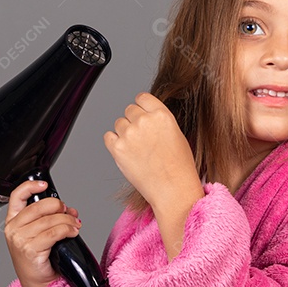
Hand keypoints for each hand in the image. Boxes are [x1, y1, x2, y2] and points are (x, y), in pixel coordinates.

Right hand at [3, 179, 80, 286]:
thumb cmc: (42, 260)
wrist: (41, 284)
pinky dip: (67, 230)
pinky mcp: (30, 249)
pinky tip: (72, 232)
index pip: (16, 196)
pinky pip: (54, 233)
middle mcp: (13, 229)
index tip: (44, 185)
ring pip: (50, 220)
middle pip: (40, 206)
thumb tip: (69, 209)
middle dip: (60, 207)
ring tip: (75, 225)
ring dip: (68, 220)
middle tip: (69, 214)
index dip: (30, 186)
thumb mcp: (42, 234)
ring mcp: (20, 240)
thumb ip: (51, 218)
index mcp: (13, 221)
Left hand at [103, 92, 200, 208]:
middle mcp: (144, 121)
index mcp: (162, 115)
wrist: (173, 189)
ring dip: (125, 133)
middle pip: (129, 110)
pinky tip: (126, 152)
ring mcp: (129, 134)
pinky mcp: (118, 149)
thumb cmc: (179, 166)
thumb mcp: (176, 134)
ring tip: (138, 149)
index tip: (142, 115)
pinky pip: (108, 137)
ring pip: (119, 123)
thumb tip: (144, 116)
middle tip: (142, 138)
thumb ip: (159, 121)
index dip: (142, 107)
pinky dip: (114, 143)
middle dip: (134, 121)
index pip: (142, 97)